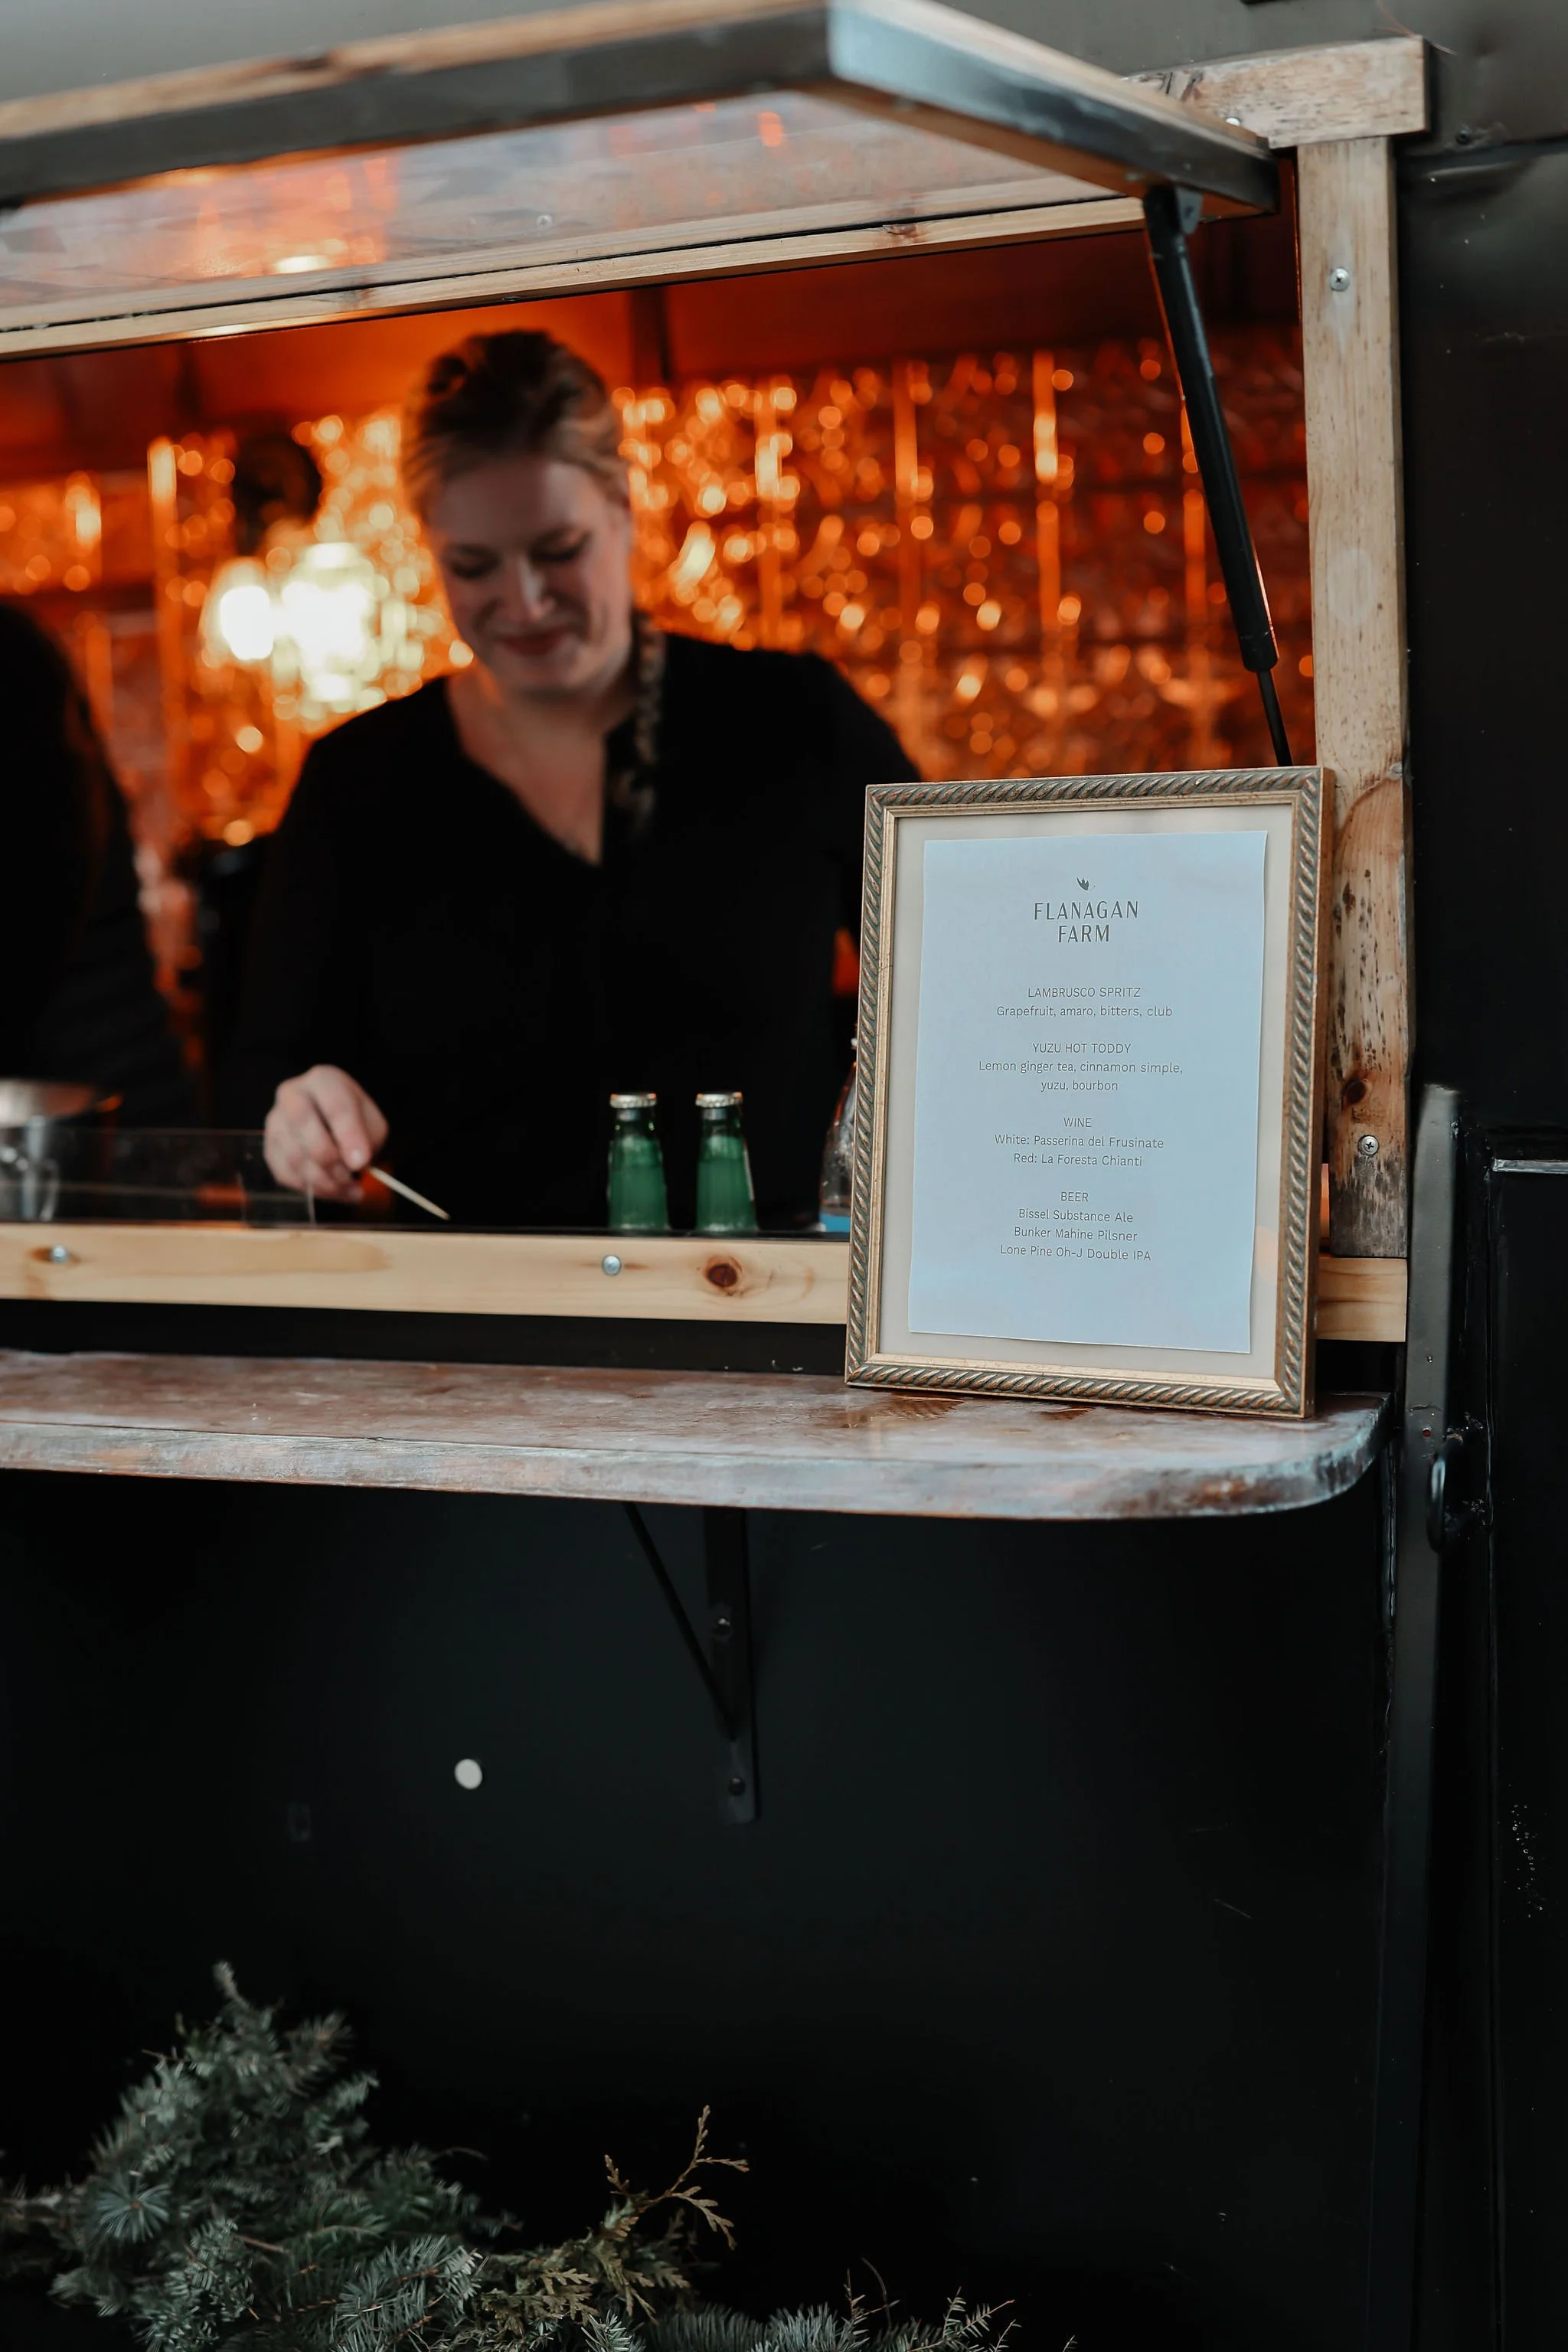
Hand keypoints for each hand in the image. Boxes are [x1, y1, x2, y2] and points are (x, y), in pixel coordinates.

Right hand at [264, 1065, 387, 1201]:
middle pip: (302, 1122)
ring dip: (324, 1181)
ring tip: (350, 1190)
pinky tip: (334, 1191)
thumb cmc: (355, 1122)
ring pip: (294, 1155)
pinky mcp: (269, 1148)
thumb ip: (366, 1139)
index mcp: (323, 1081)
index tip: (361, 1162)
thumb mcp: (372, 1125)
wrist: (334, 1127)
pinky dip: (312, 1189)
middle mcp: (292, 1094)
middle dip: (329, 1158)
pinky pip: (285, 1174)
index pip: (334, 1104)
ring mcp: (275, 1121)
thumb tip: (353, 1163)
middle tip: (351, 1177)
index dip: (348, 1135)